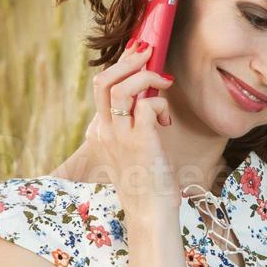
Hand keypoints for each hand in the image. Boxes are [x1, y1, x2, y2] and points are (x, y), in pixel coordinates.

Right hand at [85, 41, 177, 219]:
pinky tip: (165, 121)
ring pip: (121, 88)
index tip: (138, 56)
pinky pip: (146, 105)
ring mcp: (119, 137)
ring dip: (145, 77)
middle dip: (127, 61)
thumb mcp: (133, 151)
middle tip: (148, 54)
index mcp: (100, 132)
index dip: (120, 66)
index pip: (101, 88)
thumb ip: (133, 126)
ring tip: (163, 81)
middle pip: (103, 81)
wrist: (149, 213)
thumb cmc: (147, 183)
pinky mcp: (139, 142)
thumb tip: (149, 100)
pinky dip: (159, 105)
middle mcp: (104, 132)